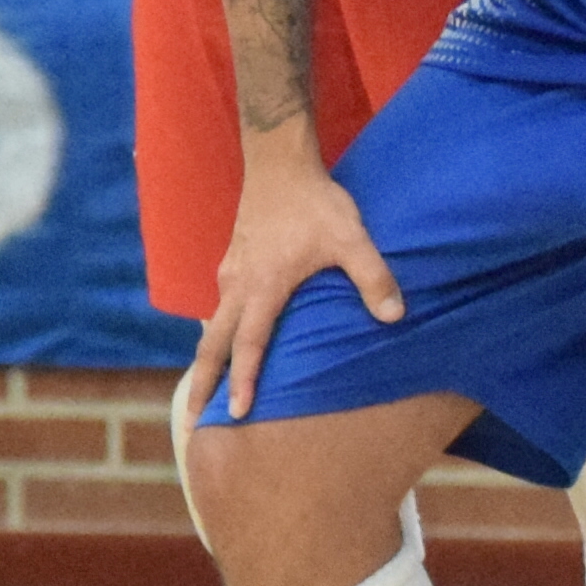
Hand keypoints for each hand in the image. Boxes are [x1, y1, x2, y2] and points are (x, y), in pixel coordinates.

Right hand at [179, 146, 405, 424]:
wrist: (279, 163)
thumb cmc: (316, 203)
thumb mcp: (351, 238)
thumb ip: (373, 277)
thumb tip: (394, 316)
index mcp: (262, 287)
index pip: (249, 345)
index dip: (243, 381)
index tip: (234, 414)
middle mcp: (237, 286)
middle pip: (212, 345)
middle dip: (201, 384)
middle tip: (190, 422)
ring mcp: (230, 274)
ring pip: (212, 326)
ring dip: (206, 360)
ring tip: (202, 392)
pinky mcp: (232, 262)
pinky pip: (219, 307)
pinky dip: (216, 333)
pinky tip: (224, 343)